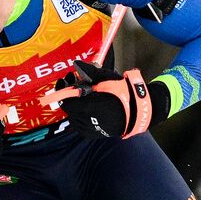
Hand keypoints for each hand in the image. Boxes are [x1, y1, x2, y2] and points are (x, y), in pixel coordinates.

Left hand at [52, 60, 167, 139]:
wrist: (137, 111)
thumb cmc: (122, 93)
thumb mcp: (106, 78)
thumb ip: (89, 72)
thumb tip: (76, 64)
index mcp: (87, 107)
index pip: (65, 101)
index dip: (63, 89)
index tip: (66, 79)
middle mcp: (85, 121)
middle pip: (69, 108)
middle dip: (70, 96)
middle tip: (77, 84)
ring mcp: (89, 129)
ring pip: (73, 117)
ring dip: (75, 107)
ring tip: (84, 97)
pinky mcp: (93, 134)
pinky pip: (80, 125)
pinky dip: (80, 116)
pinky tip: (88, 108)